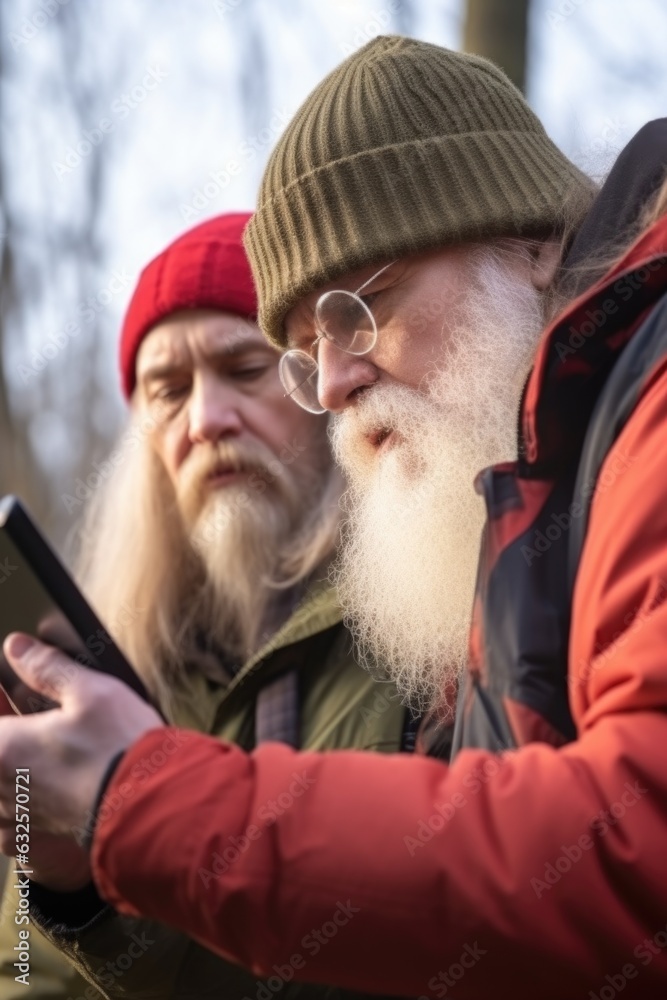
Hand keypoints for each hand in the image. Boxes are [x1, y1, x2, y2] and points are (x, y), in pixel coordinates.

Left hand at [0, 634, 162, 883]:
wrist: (152, 807)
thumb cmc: (121, 751)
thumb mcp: (92, 692)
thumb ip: (48, 668)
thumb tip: (17, 648)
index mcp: (4, 749)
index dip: (1, 706)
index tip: (10, 698)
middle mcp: (1, 788)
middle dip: (9, 737)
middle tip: (36, 725)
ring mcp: (17, 819)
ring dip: (11, 776)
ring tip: (42, 760)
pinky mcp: (35, 841)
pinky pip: (8, 828)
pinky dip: (16, 811)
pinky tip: (42, 795)